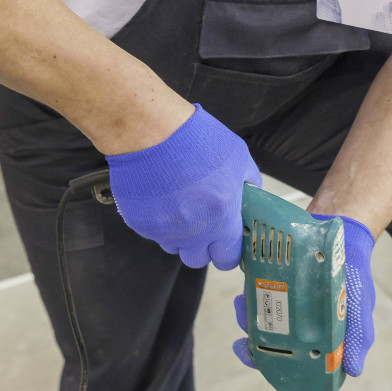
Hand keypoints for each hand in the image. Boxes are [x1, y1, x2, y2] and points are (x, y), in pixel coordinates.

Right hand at [107, 106, 260, 269]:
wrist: (152, 131)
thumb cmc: (196, 140)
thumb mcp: (238, 157)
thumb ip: (249, 182)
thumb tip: (251, 194)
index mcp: (222, 218)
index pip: (228, 258)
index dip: (229, 251)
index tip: (228, 241)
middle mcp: (193, 231)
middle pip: (198, 260)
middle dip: (203, 247)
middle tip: (204, 223)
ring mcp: (164, 230)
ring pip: (174, 247)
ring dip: (180, 235)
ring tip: (180, 204)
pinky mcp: (140, 224)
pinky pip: (153, 233)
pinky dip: (159, 221)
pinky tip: (161, 196)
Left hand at [232, 213, 375, 375]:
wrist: (343, 233)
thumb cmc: (354, 276)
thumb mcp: (360, 307)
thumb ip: (357, 337)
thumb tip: (355, 370)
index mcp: (318, 336)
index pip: (296, 360)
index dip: (277, 366)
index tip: (261, 364)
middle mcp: (299, 322)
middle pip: (271, 343)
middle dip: (253, 346)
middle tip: (243, 343)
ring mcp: (285, 302)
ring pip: (259, 320)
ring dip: (245, 319)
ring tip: (241, 309)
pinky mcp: (274, 283)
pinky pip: (254, 295)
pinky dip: (245, 298)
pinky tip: (242, 295)